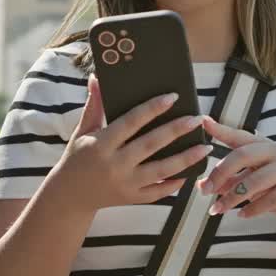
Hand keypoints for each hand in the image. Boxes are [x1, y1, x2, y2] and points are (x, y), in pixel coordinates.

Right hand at [49, 75, 211, 213]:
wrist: (70, 196)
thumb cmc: (77, 158)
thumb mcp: (82, 131)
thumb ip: (94, 105)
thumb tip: (97, 76)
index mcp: (102, 144)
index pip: (131, 122)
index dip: (153, 109)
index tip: (173, 97)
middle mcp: (115, 164)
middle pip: (151, 144)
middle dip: (176, 130)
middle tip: (197, 119)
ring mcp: (126, 184)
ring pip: (161, 170)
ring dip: (186, 159)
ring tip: (206, 147)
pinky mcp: (132, 198)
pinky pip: (159, 191)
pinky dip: (175, 183)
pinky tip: (191, 171)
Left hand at [196, 117, 275, 225]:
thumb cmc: (272, 187)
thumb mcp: (248, 181)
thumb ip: (227, 181)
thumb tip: (201, 185)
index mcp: (261, 145)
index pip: (238, 135)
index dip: (221, 129)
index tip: (203, 122)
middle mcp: (275, 152)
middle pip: (243, 155)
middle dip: (221, 173)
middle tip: (204, 190)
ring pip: (254, 181)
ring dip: (232, 197)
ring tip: (217, 209)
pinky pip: (270, 199)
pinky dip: (253, 208)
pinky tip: (242, 214)